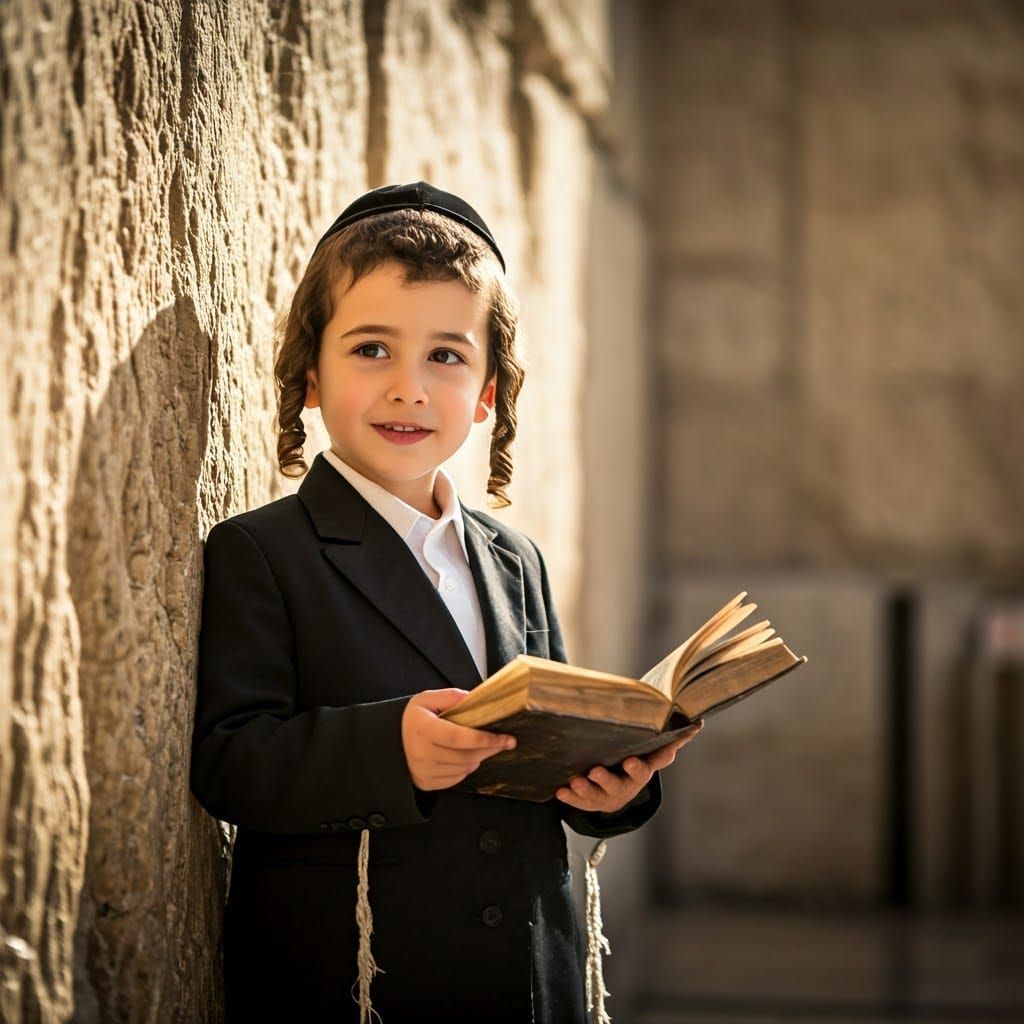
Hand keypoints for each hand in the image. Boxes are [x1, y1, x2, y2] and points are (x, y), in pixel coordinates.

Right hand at [401, 688, 515, 790]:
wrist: (391, 741)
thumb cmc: (413, 719)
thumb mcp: (426, 699)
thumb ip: (450, 696)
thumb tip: (473, 699)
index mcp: (423, 729)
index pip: (460, 737)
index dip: (485, 739)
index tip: (506, 738)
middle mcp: (422, 753)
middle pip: (467, 755)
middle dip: (489, 748)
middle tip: (503, 741)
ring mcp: (424, 771)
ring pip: (465, 768)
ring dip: (478, 757)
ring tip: (480, 745)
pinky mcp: (427, 783)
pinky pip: (457, 778)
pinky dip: (466, 767)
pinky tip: (464, 755)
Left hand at [555, 720, 703, 813]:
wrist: (622, 789)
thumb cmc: (638, 762)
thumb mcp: (654, 752)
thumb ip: (672, 739)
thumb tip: (698, 724)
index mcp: (640, 773)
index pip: (643, 770)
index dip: (636, 767)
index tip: (629, 761)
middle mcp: (625, 786)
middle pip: (617, 786)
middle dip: (606, 780)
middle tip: (595, 771)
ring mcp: (606, 796)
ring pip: (595, 796)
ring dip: (585, 790)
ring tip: (574, 781)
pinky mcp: (590, 802)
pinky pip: (579, 802)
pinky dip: (570, 797)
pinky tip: (560, 790)